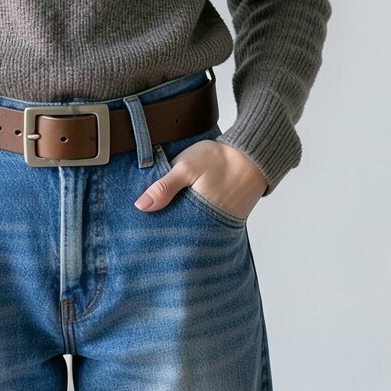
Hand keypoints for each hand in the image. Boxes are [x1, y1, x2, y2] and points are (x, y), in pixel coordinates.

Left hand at [133, 140, 268, 220]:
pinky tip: (179, 210)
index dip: (153, 228)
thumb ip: (164, 187)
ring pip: (189, 229)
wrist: (251, 156)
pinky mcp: (222, 220)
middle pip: (178, 233)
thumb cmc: (219, 160)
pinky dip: (191, 218)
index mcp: (196, 216)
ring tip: (159, 217)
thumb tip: (140, 206)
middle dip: (163, 228)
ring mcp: (216, 224)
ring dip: (177, 223)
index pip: (168, 231)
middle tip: (144, 224)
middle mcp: (207, 226)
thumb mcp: (186, 168)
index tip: (138, 225)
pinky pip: (201, 223)